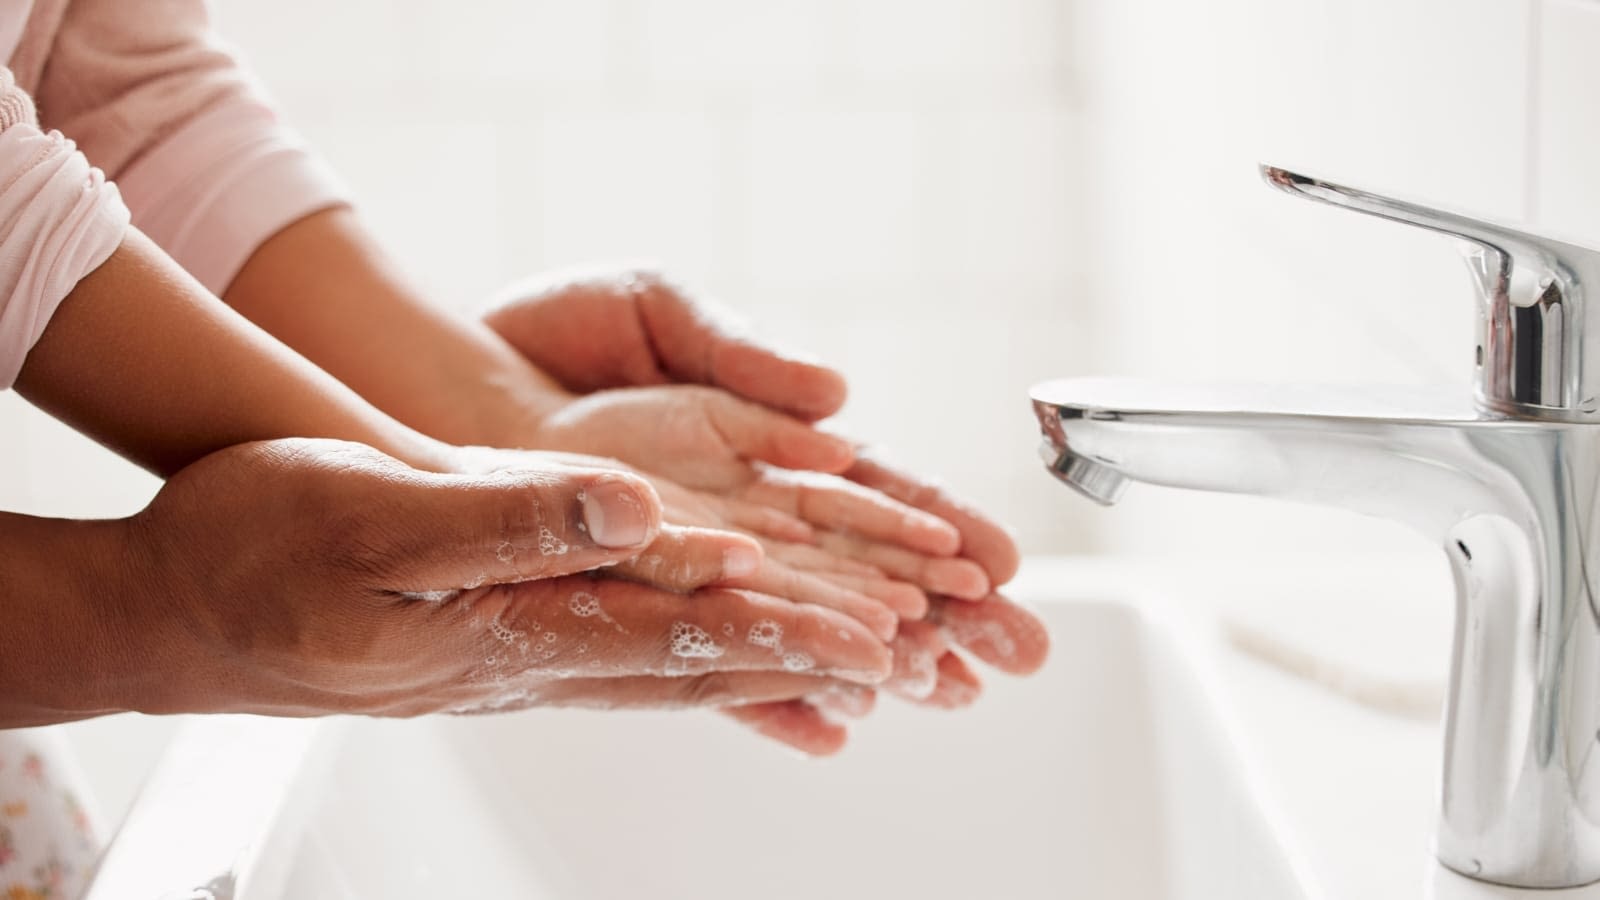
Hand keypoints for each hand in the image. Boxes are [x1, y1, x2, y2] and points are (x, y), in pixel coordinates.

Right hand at [99, 439, 890, 719]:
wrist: (185, 605)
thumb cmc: (262, 548)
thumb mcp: (376, 510)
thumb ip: (512, 516)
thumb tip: (636, 513)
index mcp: (520, 624)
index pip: (686, 631)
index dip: (789, 627)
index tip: (883, 633)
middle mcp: (539, 654)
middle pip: (707, 661)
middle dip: (816, 658)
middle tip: (917, 659)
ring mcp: (525, 655)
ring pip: (680, 664)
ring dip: (777, 663)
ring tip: (861, 667)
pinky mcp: (507, 639)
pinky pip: (633, 655)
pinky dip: (705, 654)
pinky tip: (732, 659)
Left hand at [483, 270, 1046, 706]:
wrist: (448, 376)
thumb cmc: (557, 329)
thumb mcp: (655, 304)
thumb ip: (741, 351)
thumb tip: (836, 393)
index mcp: (764, 432)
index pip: (871, 486)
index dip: (938, 523)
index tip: (1001, 562)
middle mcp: (746, 502)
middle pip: (864, 563)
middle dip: (945, 607)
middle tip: (1018, 651)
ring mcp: (701, 552)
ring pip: (809, 614)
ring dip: (879, 654)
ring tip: (947, 692)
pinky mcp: (642, 591)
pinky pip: (717, 649)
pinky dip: (774, 689)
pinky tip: (832, 723)